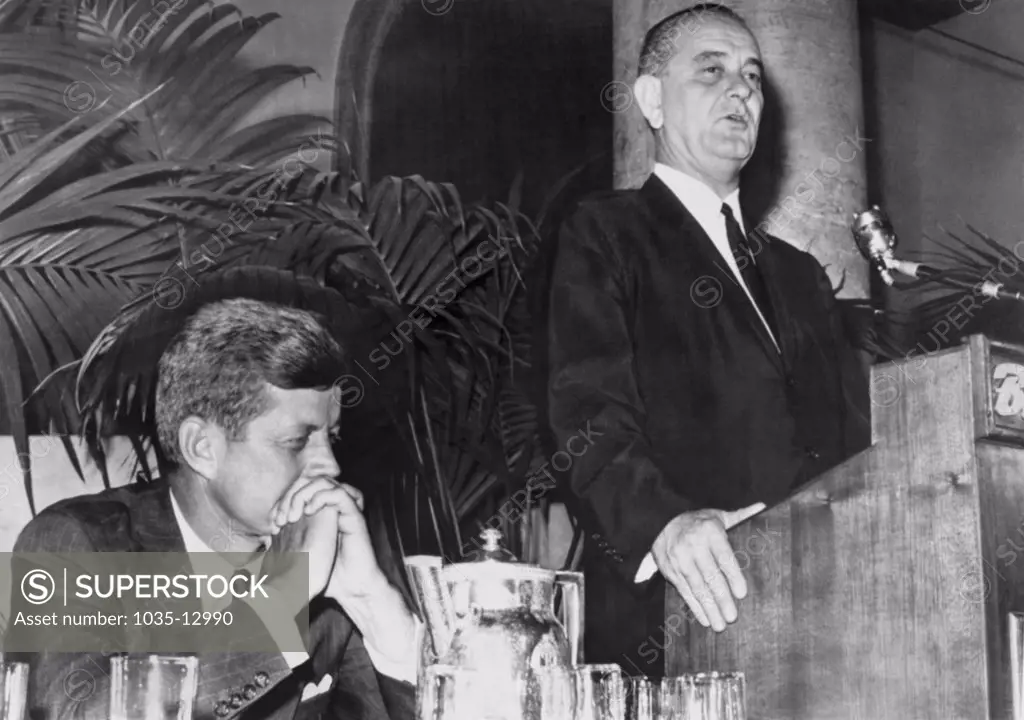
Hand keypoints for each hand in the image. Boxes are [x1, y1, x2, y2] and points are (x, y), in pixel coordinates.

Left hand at [269, 478, 385, 601]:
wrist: (350, 588)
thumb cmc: (326, 576)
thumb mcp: (297, 556)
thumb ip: (284, 543)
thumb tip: (263, 540)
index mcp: (319, 514)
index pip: (298, 490)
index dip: (282, 501)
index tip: (273, 524)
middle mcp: (331, 508)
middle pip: (309, 481)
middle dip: (291, 494)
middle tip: (282, 518)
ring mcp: (343, 510)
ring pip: (324, 481)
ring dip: (305, 494)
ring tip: (294, 514)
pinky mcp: (354, 515)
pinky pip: (340, 493)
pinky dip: (321, 497)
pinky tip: (309, 512)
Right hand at [651, 502, 764, 631]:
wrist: (661, 520)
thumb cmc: (698, 521)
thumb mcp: (718, 515)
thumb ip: (741, 515)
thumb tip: (763, 507)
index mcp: (709, 530)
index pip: (723, 556)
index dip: (733, 576)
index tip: (741, 593)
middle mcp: (692, 544)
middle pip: (710, 576)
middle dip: (721, 599)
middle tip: (732, 617)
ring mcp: (679, 558)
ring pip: (696, 587)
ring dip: (708, 607)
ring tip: (720, 624)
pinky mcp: (669, 569)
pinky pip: (684, 591)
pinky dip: (694, 606)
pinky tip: (704, 618)